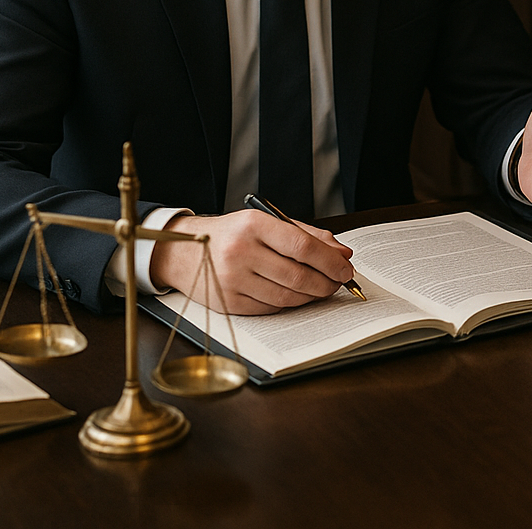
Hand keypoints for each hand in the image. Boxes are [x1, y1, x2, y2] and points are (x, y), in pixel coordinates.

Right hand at [150, 210, 357, 314]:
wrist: (186, 251)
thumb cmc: (234, 235)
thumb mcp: (267, 223)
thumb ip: (308, 235)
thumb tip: (343, 253)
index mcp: (254, 225)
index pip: (302, 245)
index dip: (330, 261)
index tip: (345, 268)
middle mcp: (240, 252)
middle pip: (298, 275)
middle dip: (326, 282)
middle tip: (338, 282)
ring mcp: (232, 279)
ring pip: (287, 295)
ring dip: (311, 296)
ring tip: (321, 289)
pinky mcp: (229, 302)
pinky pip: (271, 308)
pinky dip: (289, 303)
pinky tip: (296, 296)